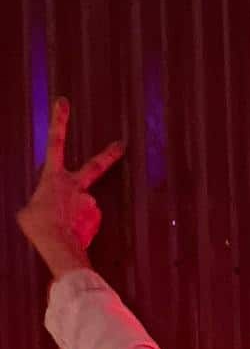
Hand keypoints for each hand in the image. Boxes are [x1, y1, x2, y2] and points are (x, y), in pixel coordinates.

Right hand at [15, 96, 123, 278]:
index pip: (55, 142)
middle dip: (110, 154)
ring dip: (75, 216)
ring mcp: (89, 201)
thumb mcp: (29, 209)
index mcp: (53, 176)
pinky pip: (88, 221)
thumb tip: (50, 207)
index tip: (63, 103)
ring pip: (83, 206)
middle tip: (121, 144)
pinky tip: (71, 234)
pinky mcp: (97, 217)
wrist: (58, 245)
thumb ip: (42, 201)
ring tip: (63, 228)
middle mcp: (75, 185)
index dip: (59, 120)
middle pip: (96, 165)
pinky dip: (80, 227)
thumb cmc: (39, 226)